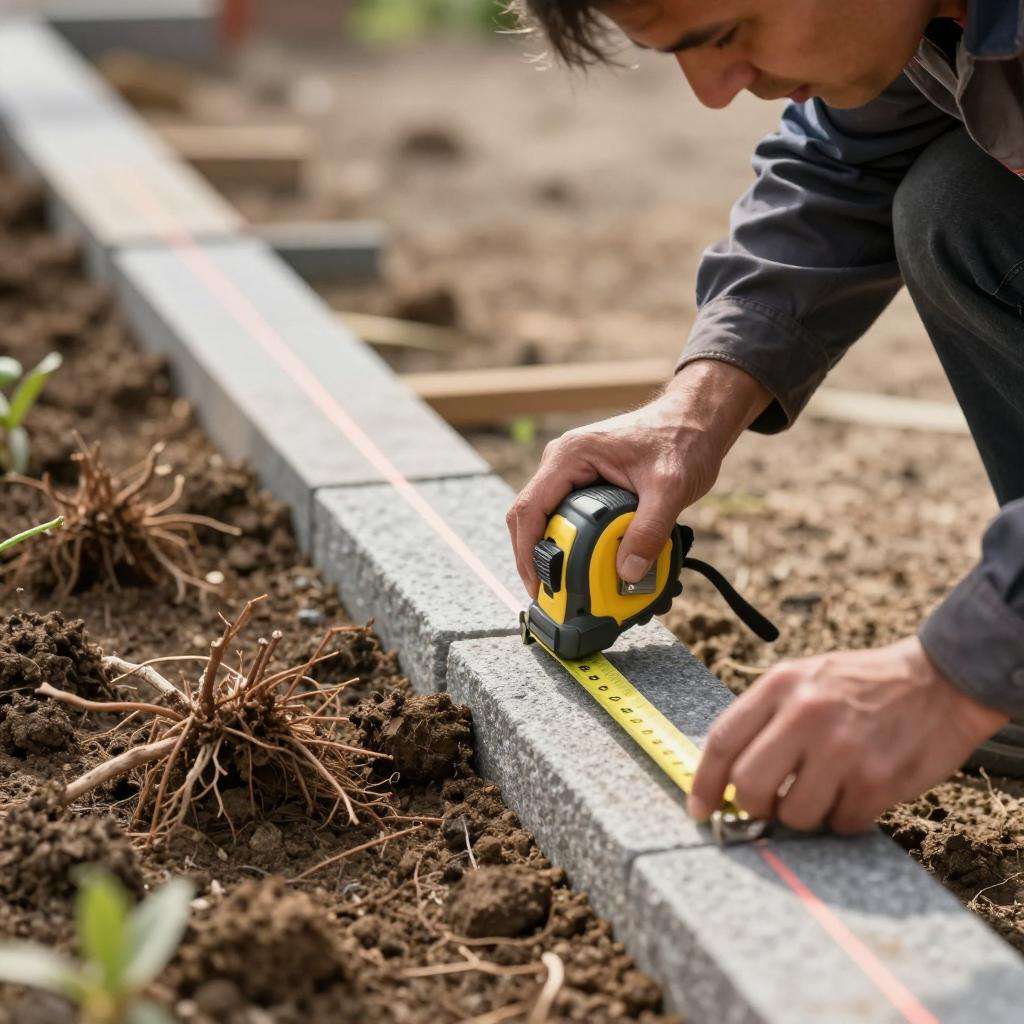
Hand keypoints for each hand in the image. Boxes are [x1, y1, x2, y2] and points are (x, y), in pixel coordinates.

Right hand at [506, 359, 770, 594]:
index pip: (529, 508)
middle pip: (529, 516)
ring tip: (563, 586)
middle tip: (549, 593)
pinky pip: (564, 515)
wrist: (696, 419)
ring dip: (551, 551)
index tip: (538, 584)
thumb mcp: (671, 487)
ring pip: (544, 518)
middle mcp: (562, 461)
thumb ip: (649, 530)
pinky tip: (582, 565)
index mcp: (570, 455)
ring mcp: (571, 471)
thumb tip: (629, 574)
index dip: (527, 551)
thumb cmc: (682, 440)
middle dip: (534, 557)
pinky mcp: (584, 482)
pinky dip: (569, 542)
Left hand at [689, 637, 1008, 833]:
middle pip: (747, 786)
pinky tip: (856, 791)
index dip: (702, 784)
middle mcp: (805, 714)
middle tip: (767, 808)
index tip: (699, 810)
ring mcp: (842, 748)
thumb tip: (724, 774)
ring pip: (793, 814)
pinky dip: (844, 818)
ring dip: (803, 816)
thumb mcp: (804, 679)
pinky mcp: (876, 779)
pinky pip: (840, 823)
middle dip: (752, 808)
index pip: (721, 741)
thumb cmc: (862, 685)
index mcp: (780, 686)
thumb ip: (765, 718)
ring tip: (823, 790)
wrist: (939, 681)